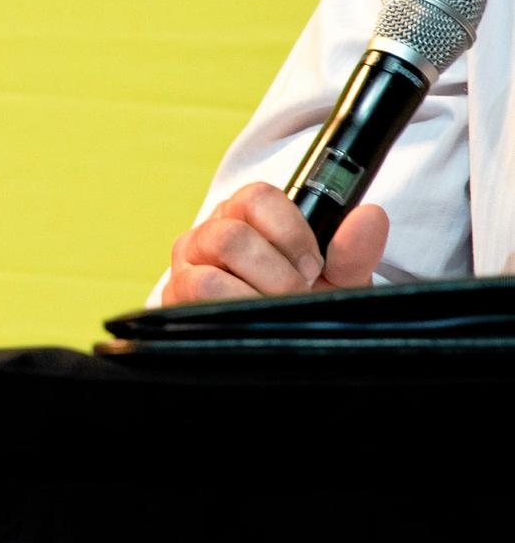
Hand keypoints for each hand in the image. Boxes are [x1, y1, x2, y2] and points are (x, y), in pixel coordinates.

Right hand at [162, 181, 386, 304]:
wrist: (278, 344)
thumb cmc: (302, 302)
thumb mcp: (335, 280)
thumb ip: (353, 250)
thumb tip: (370, 216)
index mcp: (245, 216)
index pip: (257, 197)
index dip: (291, 232)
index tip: (313, 265)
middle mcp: (209, 234)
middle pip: (232, 234)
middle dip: (275, 271)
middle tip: (295, 293)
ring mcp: (186, 266)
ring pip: (211, 267)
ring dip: (255, 291)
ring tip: (272, 310)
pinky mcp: (173, 297)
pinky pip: (195, 291)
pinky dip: (233, 307)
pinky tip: (249, 321)